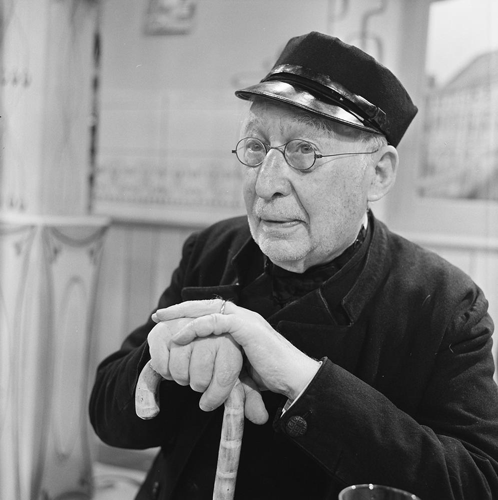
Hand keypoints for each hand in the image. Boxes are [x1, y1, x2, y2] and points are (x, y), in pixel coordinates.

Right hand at [147, 318, 242, 413]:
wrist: (198, 331)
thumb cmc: (219, 360)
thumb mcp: (239, 375)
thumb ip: (249, 397)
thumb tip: (261, 418)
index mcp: (231, 342)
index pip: (223, 378)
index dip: (215, 397)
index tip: (207, 404)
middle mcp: (209, 333)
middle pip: (199, 379)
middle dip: (198, 386)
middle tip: (199, 380)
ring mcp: (185, 328)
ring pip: (179, 373)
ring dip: (181, 379)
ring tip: (187, 370)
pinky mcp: (162, 330)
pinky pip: (161, 364)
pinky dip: (164, 371)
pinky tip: (171, 365)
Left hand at [153, 299, 320, 402]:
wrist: (295, 379)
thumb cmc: (271, 376)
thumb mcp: (240, 368)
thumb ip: (224, 365)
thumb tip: (205, 380)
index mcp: (241, 324)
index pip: (210, 312)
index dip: (188, 314)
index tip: (167, 322)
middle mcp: (242, 317)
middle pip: (205, 305)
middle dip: (180, 309)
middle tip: (158, 316)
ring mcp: (245, 320)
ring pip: (208, 309)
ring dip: (182, 314)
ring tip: (162, 320)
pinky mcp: (247, 328)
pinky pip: (216, 322)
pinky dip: (196, 327)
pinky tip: (180, 336)